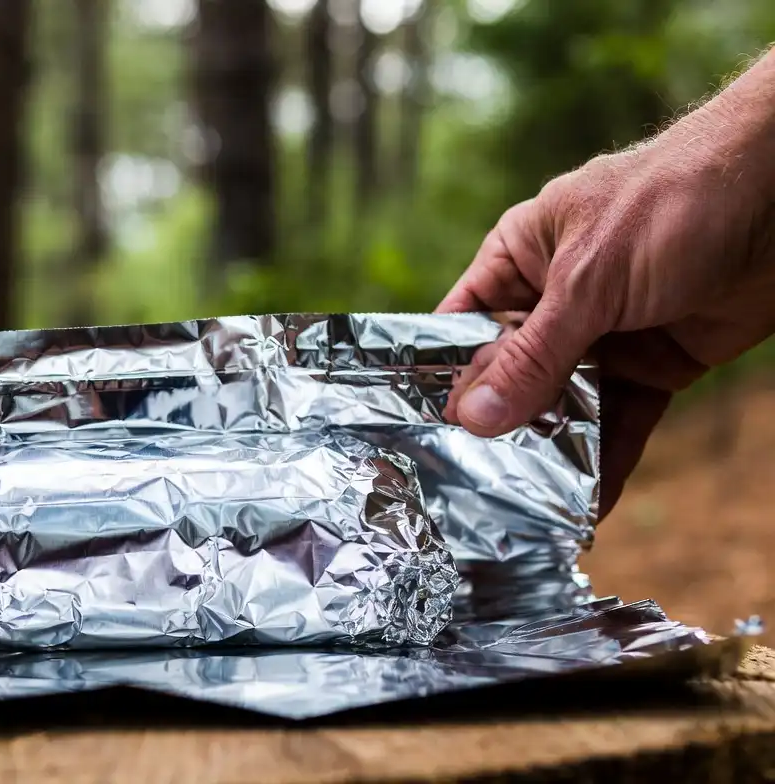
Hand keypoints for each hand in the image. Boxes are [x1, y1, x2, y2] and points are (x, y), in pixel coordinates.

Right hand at [437, 50, 774, 514]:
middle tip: (466, 491)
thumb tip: (471, 418)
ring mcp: (604, 336)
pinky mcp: (654, 365)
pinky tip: (586, 507)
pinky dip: (605, 462)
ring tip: (522, 513)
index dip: (437, 379)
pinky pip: (619, 421)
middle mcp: (553, 301)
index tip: (415, 438)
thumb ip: (533, 355)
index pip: (460, 326)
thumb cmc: (674, 202)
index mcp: (518, 259)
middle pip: (510, 377)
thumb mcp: (589, 281)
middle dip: (495, 430)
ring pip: (563, 407)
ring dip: (549, 456)